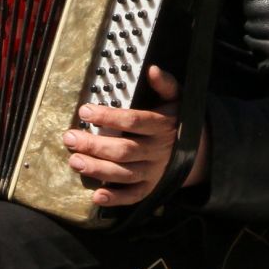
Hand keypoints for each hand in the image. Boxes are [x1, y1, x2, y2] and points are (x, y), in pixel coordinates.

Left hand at [63, 66, 207, 207]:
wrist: (197, 149)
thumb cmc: (175, 118)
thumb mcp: (175, 98)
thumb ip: (164, 84)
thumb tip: (152, 69)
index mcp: (161, 126)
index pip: (133, 121)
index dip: (108, 116)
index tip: (85, 111)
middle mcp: (157, 150)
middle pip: (124, 150)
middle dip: (95, 145)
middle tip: (71, 138)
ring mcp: (154, 171)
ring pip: (124, 173)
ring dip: (98, 169)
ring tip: (75, 161)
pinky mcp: (150, 187)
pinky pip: (133, 196)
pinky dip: (116, 199)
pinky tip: (97, 196)